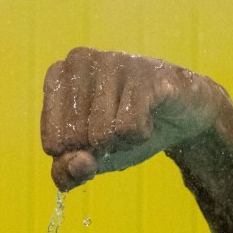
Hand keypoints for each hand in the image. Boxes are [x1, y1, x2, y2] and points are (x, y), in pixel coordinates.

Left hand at [41, 48, 227, 190]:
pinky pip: (129, 127)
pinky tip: (150, 117)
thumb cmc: (122, 132)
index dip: (78, 155)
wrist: (180, 117)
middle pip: (75, 139)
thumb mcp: (88, 159)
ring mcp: (112, 61)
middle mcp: (80, 60)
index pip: (52, 144)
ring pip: (101, 134)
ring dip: (122, 141)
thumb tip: (78, 163)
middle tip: (118, 128)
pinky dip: (141, 135)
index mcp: (57, 77)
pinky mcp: (145, 73)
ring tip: (134, 120)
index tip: (93, 138)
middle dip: (100, 148)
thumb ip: (66, 172)